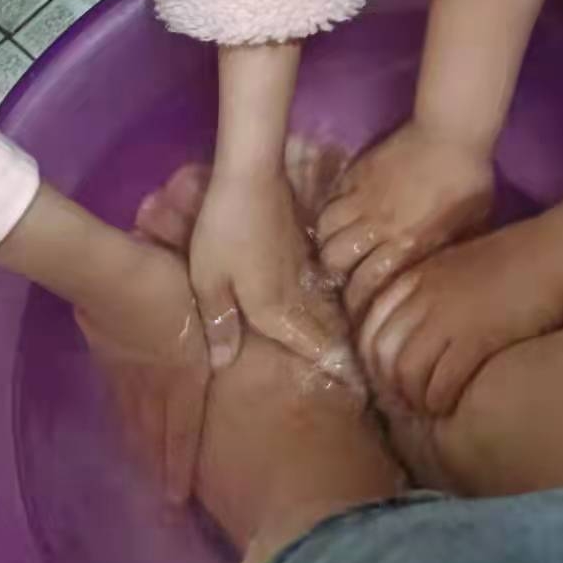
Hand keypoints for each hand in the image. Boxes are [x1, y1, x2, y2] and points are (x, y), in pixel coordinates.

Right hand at [75, 237, 209, 504]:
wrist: (113, 272)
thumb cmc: (168, 281)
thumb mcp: (208, 301)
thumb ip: (221, 328)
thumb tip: (229, 356)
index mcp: (182, 374)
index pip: (182, 432)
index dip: (179, 468)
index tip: (177, 503)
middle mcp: (153, 382)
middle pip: (156, 434)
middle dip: (160, 469)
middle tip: (162, 503)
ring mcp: (127, 370)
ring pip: (135, 419)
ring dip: (142, 448)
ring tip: (146, 473)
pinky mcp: (107, 355)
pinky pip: (118, 397)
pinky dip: (124, 419)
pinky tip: (124, 426)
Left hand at [189, 168, 356, 383]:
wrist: (250, 176)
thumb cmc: (224, 230)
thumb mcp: (209, 278)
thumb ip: (219, 320)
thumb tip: (225, 362)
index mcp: (272, 306)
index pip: (307, 344)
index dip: (328, 363)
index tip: (353, 386)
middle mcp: (294, 290)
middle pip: (318, 326)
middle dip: (335, 349)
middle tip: (353, 372)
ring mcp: (301, 264)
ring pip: (318, 302)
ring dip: (329, 323)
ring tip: (339, 342)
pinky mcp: (300, 242)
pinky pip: (314, 280)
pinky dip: (320, 295)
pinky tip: (319, 296)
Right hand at [316, 121, 494, 320]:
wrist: (453, 133)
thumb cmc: (469, 182)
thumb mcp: (470, 228)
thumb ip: (445, 254)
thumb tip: (432, 276)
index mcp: (408, 245)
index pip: (364, 284)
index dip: (356, 300)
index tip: (358, 304)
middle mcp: (379, 227)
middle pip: (334, 258)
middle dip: (335, 271)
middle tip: (344, 271)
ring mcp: (363, 198)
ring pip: (326, 229)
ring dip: (329, 240)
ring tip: (338, 244)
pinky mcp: (356, 173)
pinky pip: (331, 199)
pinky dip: (331, 212)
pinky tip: (340, 216)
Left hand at [358, 215, 562, 416]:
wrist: (551, 254)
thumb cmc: (510, 261)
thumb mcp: (454, 267)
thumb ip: (427, 293)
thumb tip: (411, 330)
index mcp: (414, 277)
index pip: (369, 327)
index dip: (373, 359)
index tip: (389, 376)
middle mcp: (422, 296)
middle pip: (381, 353)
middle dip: (390, 384)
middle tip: (407, 399)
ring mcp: (446, 317)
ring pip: (405, 373)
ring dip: (415, 397)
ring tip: (429, 406)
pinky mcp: (474, 339)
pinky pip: (440, 384)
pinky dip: (440, 401)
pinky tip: (450, 404)